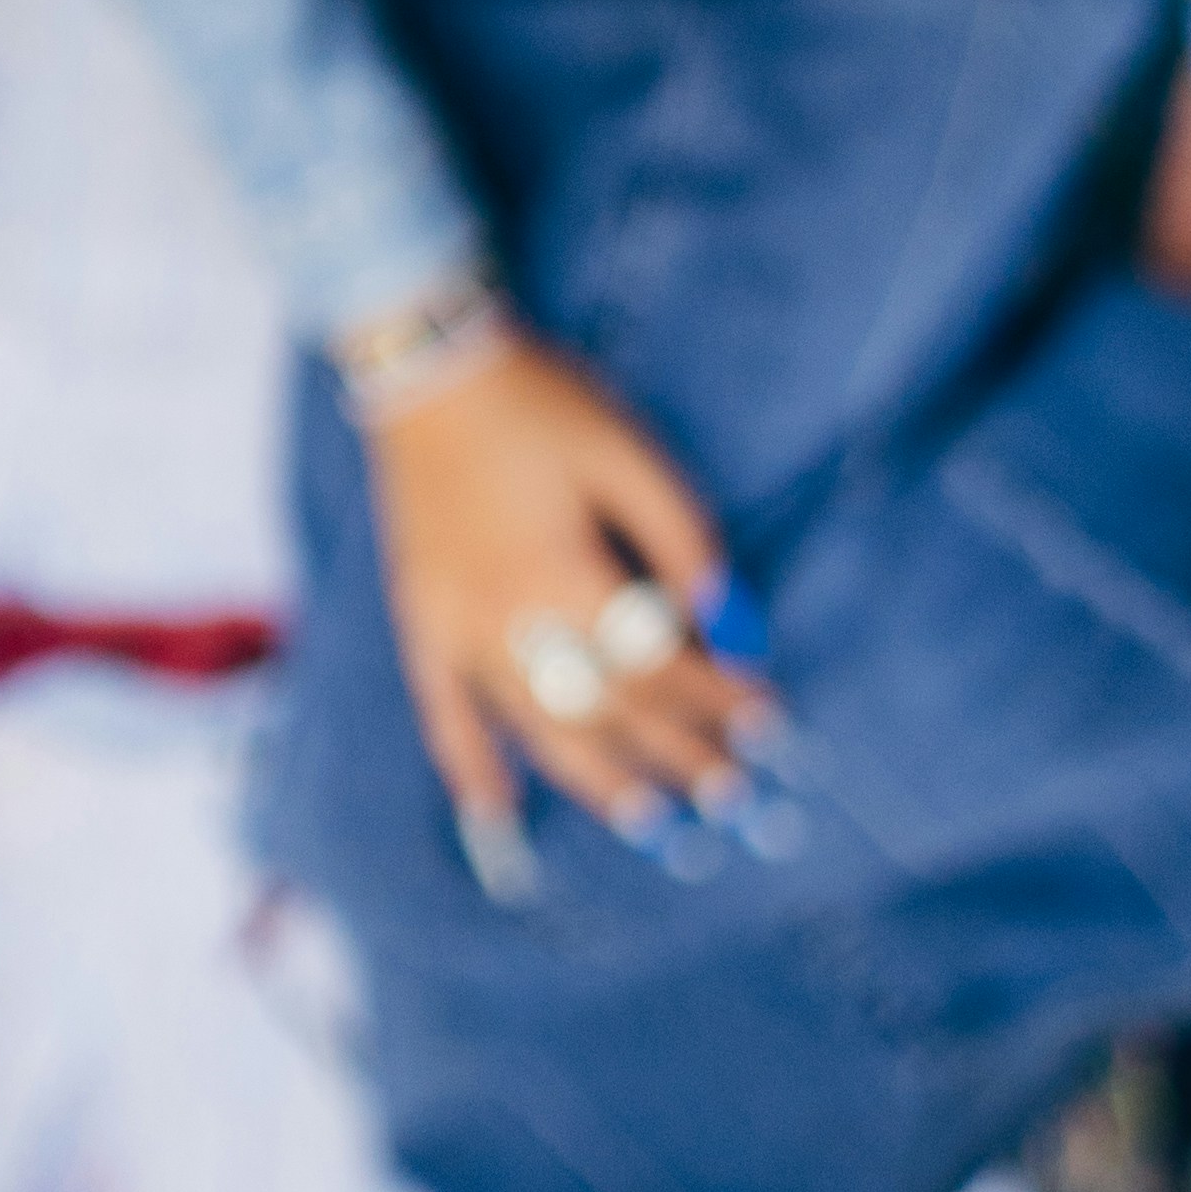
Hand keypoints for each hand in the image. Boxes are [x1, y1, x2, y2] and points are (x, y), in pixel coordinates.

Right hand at [360, 318, 767, 852]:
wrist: (428, 368)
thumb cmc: (538, 402)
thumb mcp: (625, 451)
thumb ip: (680, 537)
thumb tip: (729, 616)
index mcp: (567, 578)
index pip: (659, 665)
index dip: (718, 698)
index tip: (770, 725)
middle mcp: (511, 623)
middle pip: (609, 709)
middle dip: (678, 753)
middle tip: (735, 794)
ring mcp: (457, 632)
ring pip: (537, 729)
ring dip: (599, 781)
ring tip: (653, 823)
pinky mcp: (421, 622)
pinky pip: (442, 713)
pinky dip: (470, 766)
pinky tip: (499, 812)